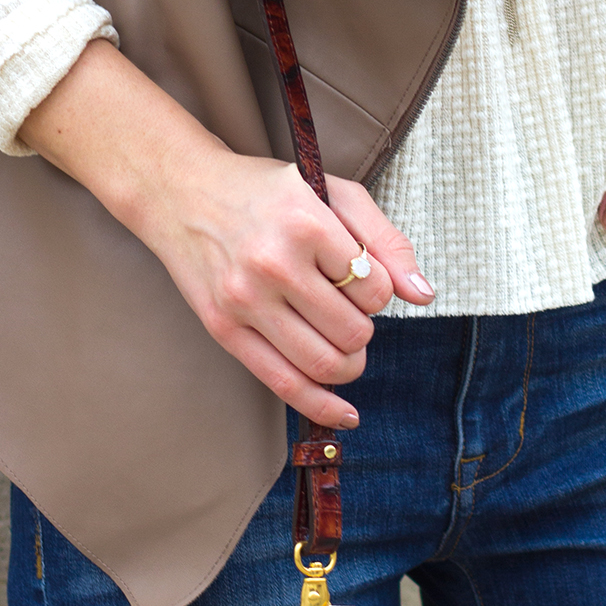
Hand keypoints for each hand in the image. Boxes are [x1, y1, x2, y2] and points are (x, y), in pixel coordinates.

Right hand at [19, 40, 434, 428]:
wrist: (181, 192)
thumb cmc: (266, 192)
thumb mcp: (332, 193)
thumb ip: (386, 239)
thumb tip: (424, 295)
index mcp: (306, 224)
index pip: (375, 289)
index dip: (381, 293)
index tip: (363, 281)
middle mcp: (274, 263)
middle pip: (353, 332)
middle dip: (364, 332)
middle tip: (350, 314)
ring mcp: (245, 300)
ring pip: (325, 363)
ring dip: (349, 365)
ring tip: (344, 348)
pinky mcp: (224, 329)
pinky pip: (283, 383)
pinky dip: (322, 405)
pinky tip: (344, 413)